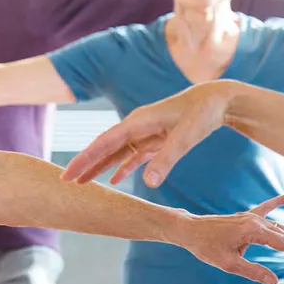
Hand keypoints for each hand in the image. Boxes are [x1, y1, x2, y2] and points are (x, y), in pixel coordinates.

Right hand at [62, 81, 234, 187]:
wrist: (217, 99)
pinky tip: (114, 181)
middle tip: (66, 181)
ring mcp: (145, 133)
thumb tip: (148, 184)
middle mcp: (136, 127)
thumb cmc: (202, 113)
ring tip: (83, 183)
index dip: (85, 159)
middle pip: (104, 148)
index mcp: (137, 122)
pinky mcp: (155, 140)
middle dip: (85, 164)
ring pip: (116, 153)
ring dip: (100, 167)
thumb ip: (167, 159)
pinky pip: (133, 156)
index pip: (104, 143)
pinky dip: (123, 168)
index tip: (68, 173)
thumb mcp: (186, 136)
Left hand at [165, 192, 283, 283]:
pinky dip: (278, 202)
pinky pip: (266, 208)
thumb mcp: (228, 264)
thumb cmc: (205, 246)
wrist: (189, 230)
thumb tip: (275, 280)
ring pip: (279, 229)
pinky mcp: (245, 217)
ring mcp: (250, 217)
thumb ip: (252, 271)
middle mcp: (255, 220)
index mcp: (253, 230)